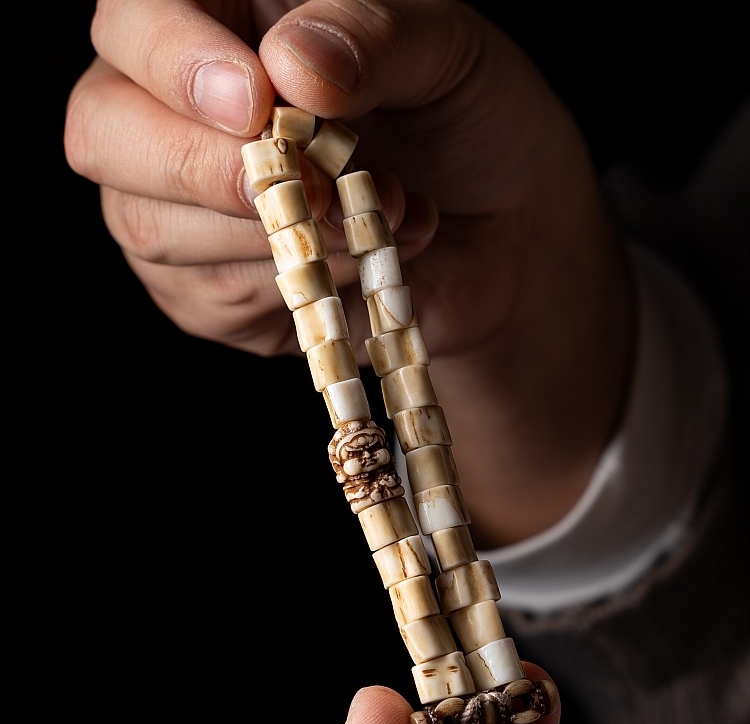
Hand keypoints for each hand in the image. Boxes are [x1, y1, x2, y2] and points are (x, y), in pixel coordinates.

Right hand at [65, 0, 633, 544]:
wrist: (500, 232)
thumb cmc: (469, 122)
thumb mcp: (449, 55)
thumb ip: (375, 38)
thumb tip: (291, 62)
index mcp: (224, 21)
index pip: (132, 16)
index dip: (172, 58)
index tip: (256, 102)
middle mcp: (176, 112)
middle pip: (101, 131)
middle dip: (203, 169)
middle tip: (313, 187)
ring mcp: (181, 207)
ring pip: (147, 225)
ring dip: (273, 236)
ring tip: (375, 219)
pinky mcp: (208, 292)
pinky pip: (202, 300)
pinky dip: (289, 289)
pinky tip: (355, 266)